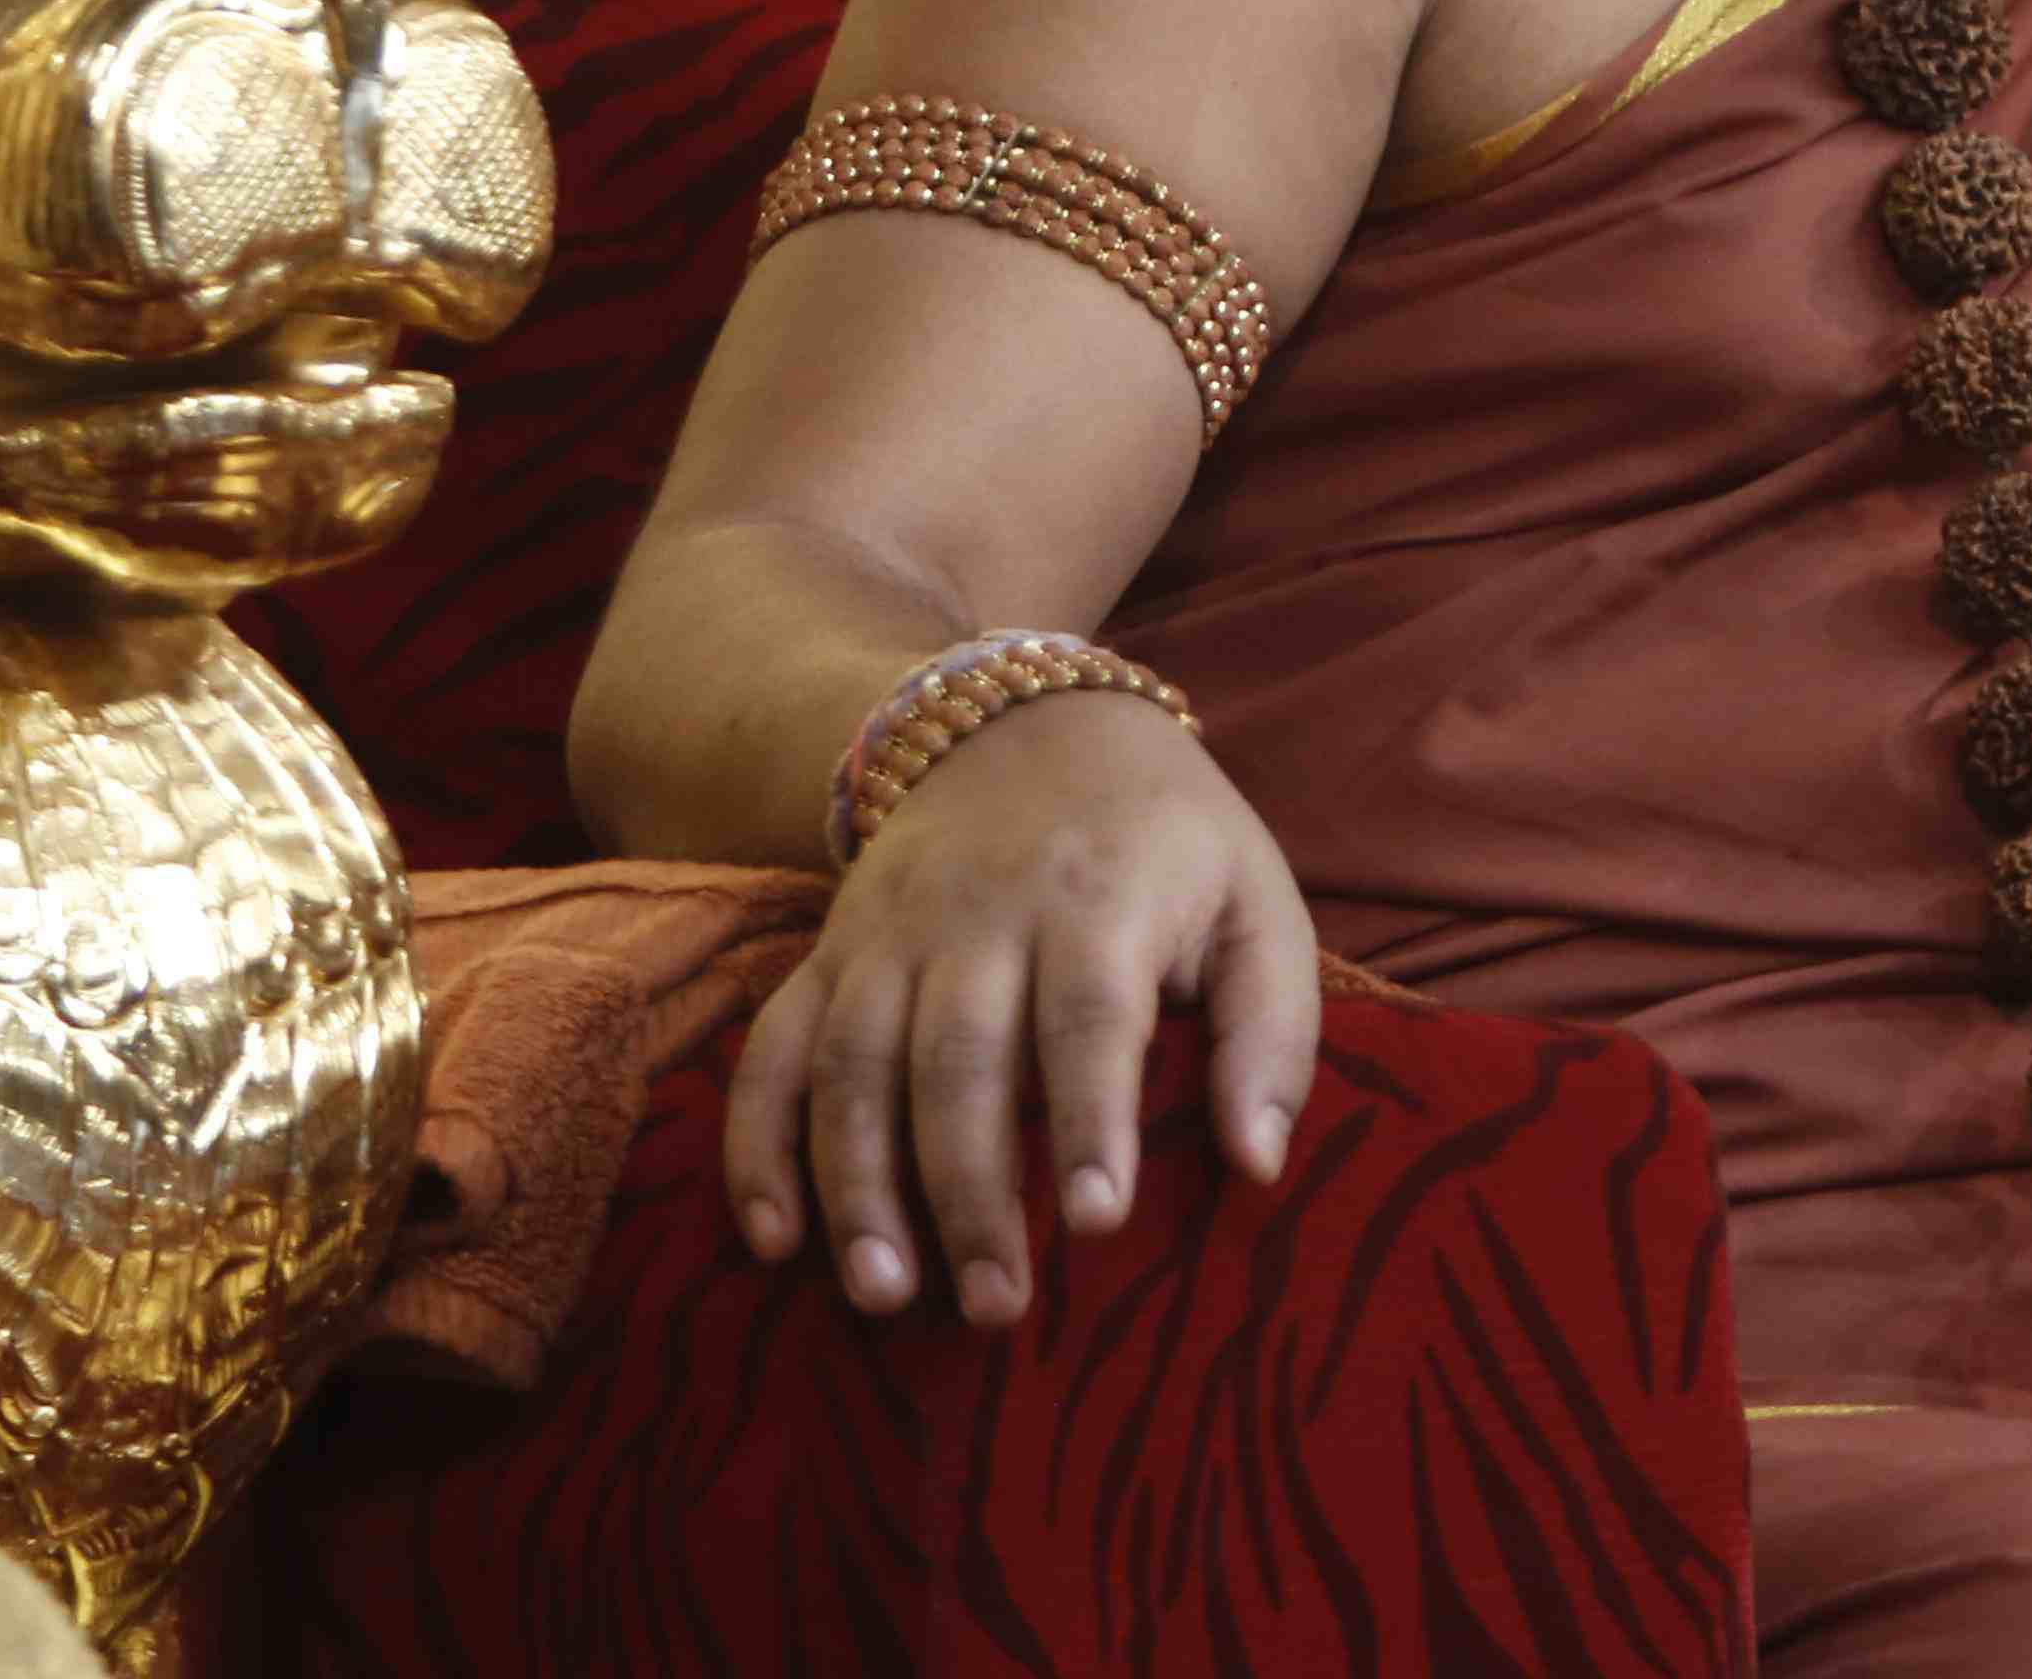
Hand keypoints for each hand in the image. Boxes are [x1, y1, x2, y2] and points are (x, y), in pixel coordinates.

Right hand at [721, 690, 1319, 1325]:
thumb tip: (1260, 1162)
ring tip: (885, 1294)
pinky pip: (772, 1052)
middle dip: (970, 1191)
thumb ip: (1273, 1029)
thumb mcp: (1257, 900)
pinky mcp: (829, 953)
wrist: (1032, 724)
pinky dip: (758, 1146)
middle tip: (996, 1306)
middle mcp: (980, 915)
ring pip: (852, 1065)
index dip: (1090, 1117)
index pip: (1089, 1014)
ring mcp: (889, 935)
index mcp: (1100, 898)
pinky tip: (773, 1238)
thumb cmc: (1169, 841)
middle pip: (959, 1059)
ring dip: (858, 1186)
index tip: (1099, 1222)